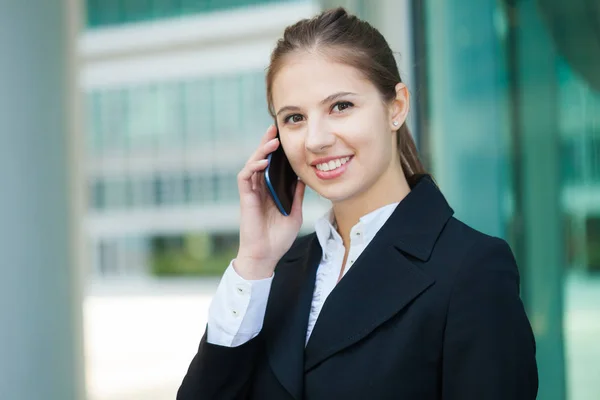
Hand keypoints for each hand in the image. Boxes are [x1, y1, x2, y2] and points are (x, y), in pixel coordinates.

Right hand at [235, 125, 305, 279]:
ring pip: (252, 164)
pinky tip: (262, 162)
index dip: (276, 151)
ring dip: (260, 152)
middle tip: (274, 129)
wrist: (266, 256)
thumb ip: (297, 195)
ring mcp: (251, 192)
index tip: (284, 137)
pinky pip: (245, 177)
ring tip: (272, 142)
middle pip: (260, 160)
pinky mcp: (245, 198)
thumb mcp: (295, 213)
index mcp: (270, 190)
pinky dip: (252, 167)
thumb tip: (304, 178)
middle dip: (266, 143)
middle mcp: (259, 188)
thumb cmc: (279, 238)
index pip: (272, 165)